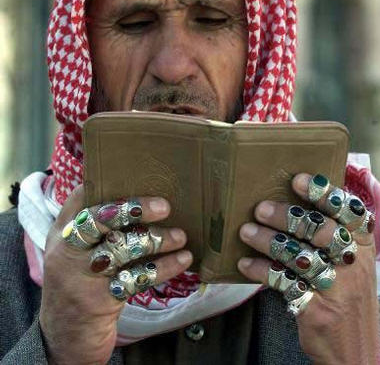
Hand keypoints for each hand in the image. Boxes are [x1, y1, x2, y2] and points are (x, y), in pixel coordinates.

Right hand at [39, 186, 192, 364]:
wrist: (64, 337)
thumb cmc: (78, 284)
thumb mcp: (74, 253)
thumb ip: (93, 229)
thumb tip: (137, 199)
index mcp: (61, 233)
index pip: (80, 199)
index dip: (106, 184)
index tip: (135, 175)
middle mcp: (66, 251)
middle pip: (101, 219)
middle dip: (135, 208)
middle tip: (165, 206)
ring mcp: (81, 275)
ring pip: (123, 247)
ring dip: (158, 239)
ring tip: (180, 236)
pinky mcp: (99, 300)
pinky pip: (138, 277)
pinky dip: (165, 267)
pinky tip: (183, 260)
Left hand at [237, 173, 379, 364]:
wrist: (356, 349)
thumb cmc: (347, 296)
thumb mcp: (352, 264)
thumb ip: (332, 236)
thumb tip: (295, 202)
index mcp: (362, 246)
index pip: (349, 213)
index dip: (324, 193)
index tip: (298, 180)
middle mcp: (353, 264)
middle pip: (321, 231)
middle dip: (287, 216)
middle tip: (261, 208)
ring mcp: (337, 288)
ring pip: (300, 255)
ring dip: (268, 241)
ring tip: (246, 231)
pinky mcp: (318, 309)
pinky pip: (285, 283)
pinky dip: (262, 271)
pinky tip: (245, 264)